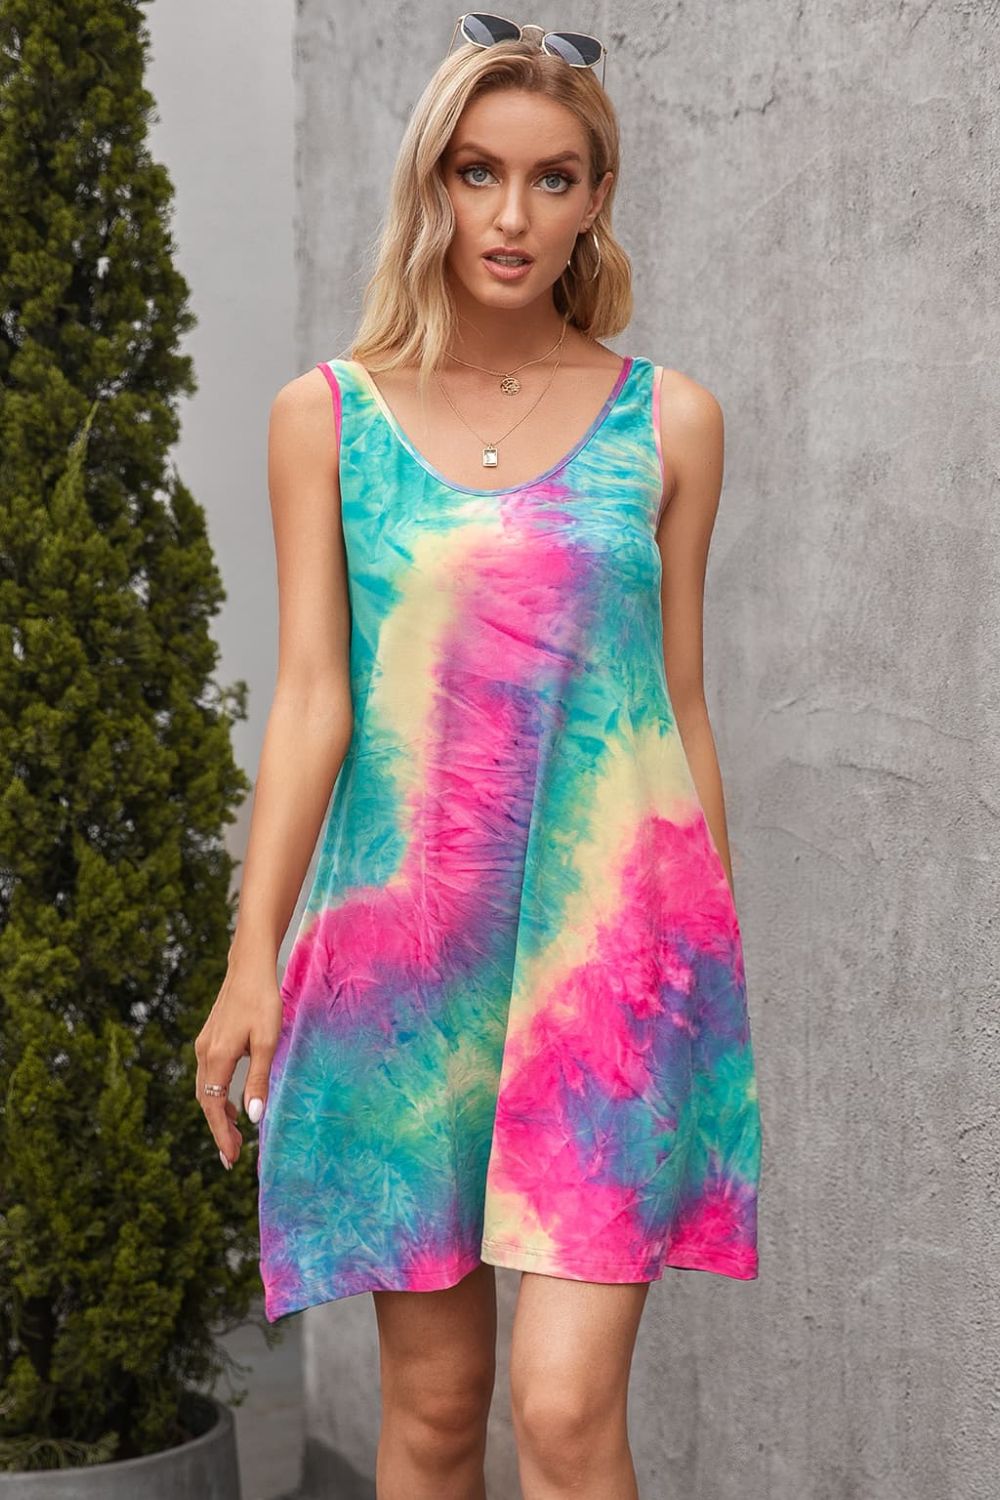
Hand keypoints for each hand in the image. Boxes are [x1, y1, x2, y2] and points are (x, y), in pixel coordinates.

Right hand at [194, 957, 281, 1168]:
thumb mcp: (267, 1042)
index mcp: (217, 1057)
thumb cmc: (263, 1001)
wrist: (250, 965)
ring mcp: (204, 1044)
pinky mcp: (210, 1037)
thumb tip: (252, 1117)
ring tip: (234, 1134)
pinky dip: (217, 1094)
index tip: (231, 1158)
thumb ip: (258, 1080)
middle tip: (233, 1156)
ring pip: (204, 1088)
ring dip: (217, 1113)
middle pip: (204, 1100)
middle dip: (218, 1129)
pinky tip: (231, 1101)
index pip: (212, 1106)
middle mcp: (204, 1052)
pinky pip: (208, 1075)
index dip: (221, 1134)